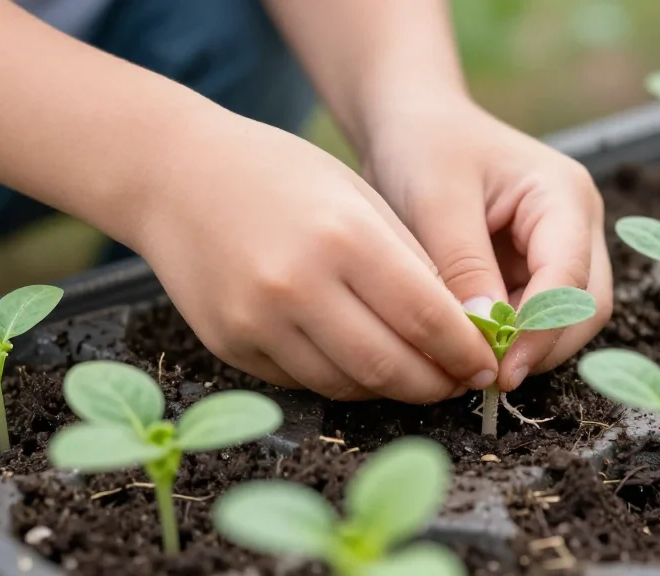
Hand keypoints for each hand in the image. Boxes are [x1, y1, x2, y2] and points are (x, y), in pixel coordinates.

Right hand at [129, 112, 499, 402]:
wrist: (173, 176)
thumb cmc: (280, 174)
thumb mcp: (359, 195)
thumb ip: (410, 261)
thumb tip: (458, 327)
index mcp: (343, 237)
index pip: (427, 318)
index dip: (466, 352)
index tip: (486, 363)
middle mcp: (297, 286)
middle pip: (391, 367)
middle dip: (438, 384)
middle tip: (460, 382)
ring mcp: (257, 322)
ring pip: (349, 385)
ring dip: (394, 389)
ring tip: (419, 375)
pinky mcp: (229, 347)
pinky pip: (306, 383)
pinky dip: (346, 381)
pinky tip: (364, 363)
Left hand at [363, 97, 612, 390]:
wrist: (412, 122)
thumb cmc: (424, 146)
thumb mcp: (437, 200)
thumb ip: (464, 267)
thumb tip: (484, 338)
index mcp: (564, 195)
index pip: (570, 278)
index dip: (540, 331)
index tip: (498, 369)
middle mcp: (577, 223)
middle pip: (586, 308)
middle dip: (541, 347)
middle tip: (484, 376)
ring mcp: (562, 246)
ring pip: (569, 319)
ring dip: (527, 347)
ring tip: (473, 362)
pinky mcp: (537, 266)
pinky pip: (538, 316)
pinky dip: (512, 339)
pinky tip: (472, 346)